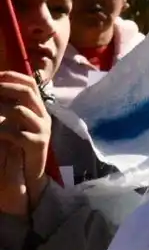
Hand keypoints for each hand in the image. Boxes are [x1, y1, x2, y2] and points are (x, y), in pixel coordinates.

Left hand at [0, 72, 49, 216]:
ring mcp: (42, 129)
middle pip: (27, 92)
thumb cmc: (19, 146)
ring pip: (20, 111)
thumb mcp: (15, 123)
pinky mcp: (38, 144)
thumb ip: (9, 107)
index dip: (12, 76)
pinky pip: (16, 133)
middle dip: (5, 88)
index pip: (30, 83)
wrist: (31, 173)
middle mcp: (43, 115)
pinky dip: (0, 131)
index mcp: (38, 108)